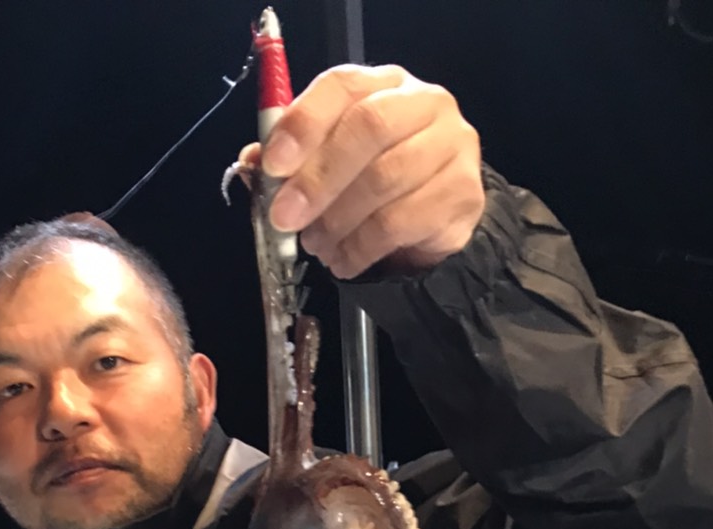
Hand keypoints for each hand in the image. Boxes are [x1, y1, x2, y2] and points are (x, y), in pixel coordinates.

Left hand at [240, 65, 483, 278]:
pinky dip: (360, 249)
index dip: (305, 122)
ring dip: (338, 221)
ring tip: (316, 245)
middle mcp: (424, 104)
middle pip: (368, 128)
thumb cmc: (374, 183)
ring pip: (384, 180)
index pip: (343, 85)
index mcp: (383, 84)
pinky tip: (343, 261)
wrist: (436, 219)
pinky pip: (399, 224)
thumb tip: (251, 165)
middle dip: (318, 178)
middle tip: (285, 217)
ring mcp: (451, 146)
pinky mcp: (461, 194)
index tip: (273, 164)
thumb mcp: (330, 164)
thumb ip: (293, 160)